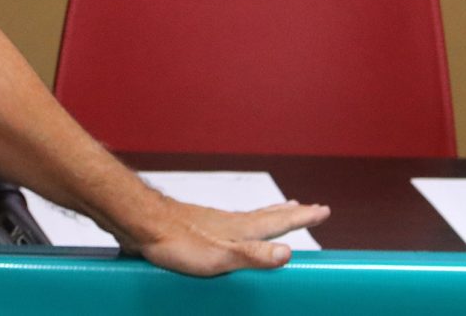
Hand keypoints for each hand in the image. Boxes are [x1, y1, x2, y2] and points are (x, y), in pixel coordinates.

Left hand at [117, 196, 331, 276]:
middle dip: (292, 214)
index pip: (279, 223)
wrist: (142, 223)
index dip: (302, 219)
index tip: (323, 210)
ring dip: (271, 215)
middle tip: (310, 208)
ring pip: (251, 218)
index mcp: (240, 230)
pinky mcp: (198, 228)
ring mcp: (215, 223)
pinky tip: (233, 228)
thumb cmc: (177, 242)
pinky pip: (232, 224)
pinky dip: (245, 223)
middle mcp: (231, 223)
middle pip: (268, 217)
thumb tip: (288, 254)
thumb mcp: (218, 257)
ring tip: (282, 210)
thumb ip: (252, 256)